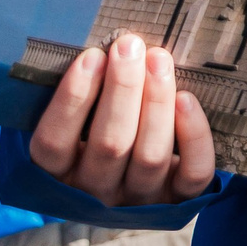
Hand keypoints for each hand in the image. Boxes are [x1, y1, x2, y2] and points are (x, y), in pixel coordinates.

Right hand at [28, 32, 215, 204]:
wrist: (132, 184)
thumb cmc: (94, 131)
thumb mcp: (75, 121)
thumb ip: (82, 95)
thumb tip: (105, 48)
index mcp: (59, 174)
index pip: (53, 144)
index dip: (72, 100)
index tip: (91, 56)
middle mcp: (96, 193)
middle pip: (109, 145)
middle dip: (122, 89)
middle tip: (130, 46)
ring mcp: (138, 200)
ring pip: (150, 156)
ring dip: (156, 103)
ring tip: (158, 59)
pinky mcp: (178, 199)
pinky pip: (191, 173)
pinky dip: (193, 136)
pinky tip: (187, 99)